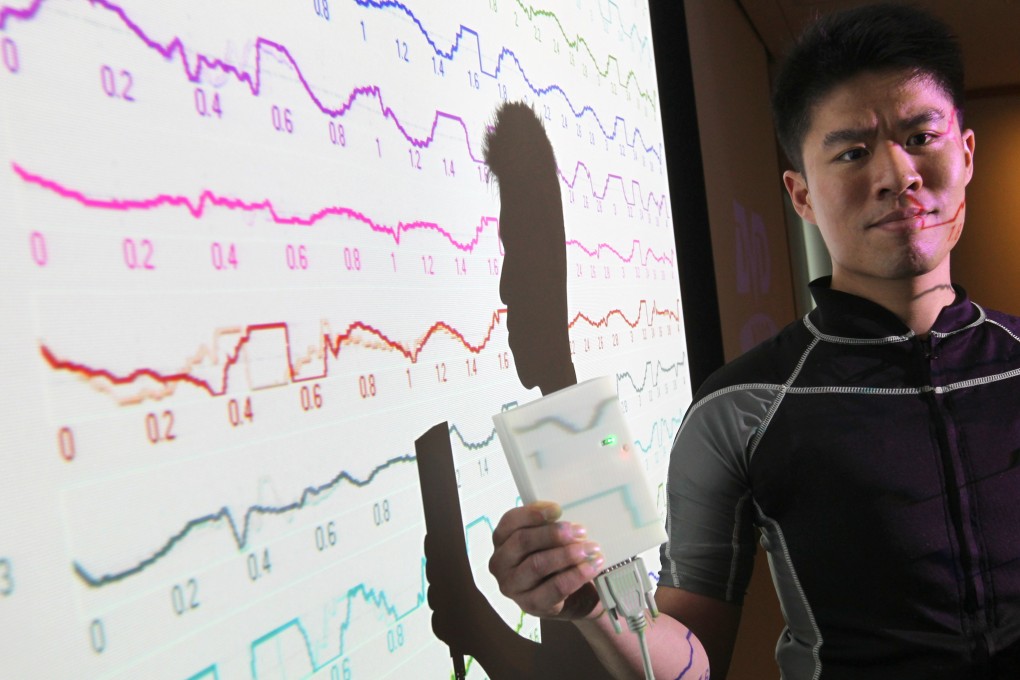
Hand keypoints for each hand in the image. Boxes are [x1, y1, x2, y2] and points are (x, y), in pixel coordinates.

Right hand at [488, 501, 604, 619]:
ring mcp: (513, 587)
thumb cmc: (557, 561)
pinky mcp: (531, 605)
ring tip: (591, 548)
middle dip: (553, 533)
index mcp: (501, 541)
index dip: (533, 513)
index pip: (510, 521)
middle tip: (581, 531)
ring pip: (538, 564)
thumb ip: (549, 525)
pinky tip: (592, 567)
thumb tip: (562, 512)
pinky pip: (555, 587)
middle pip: (523, 541)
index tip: (558, 509)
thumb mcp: (549, 541)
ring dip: (568, 554)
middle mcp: (500, 564)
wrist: (574, 599)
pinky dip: (576, 575)